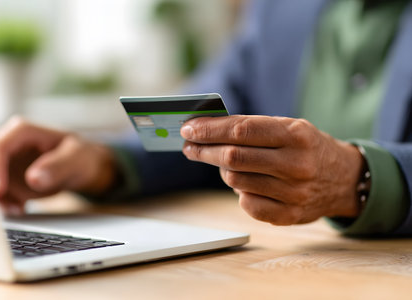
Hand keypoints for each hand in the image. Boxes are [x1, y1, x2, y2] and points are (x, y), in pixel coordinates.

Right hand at [0, 117, 116, 215]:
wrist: (85, 168)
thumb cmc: (81, 157)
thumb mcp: (76, 159)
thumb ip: (57, 167)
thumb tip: (34, 178)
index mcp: (24, 131)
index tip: (0, 190)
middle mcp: (11, 144)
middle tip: (5, 204)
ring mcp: (8, 162)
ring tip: (16, 209)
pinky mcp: (10, 179)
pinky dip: (5, 203)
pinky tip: (20, 209)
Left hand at [181, 115, 362, 224]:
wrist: (344, 179)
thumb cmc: (307, 147)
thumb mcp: (289, 127)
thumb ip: (252, 128)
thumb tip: (206, 130)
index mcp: (296, 135)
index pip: (241, 131)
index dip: (209, 130)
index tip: (189, 129)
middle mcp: (296, 165)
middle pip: (233, 157)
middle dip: (204, 150)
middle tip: (190, 146)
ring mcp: (294, 193)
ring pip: (235, 180)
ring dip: (221, 170)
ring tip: (222, 161)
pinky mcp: (288, 215)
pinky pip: (246, 203)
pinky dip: (239, 190)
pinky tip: (245, 182)